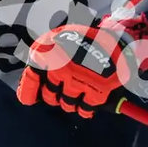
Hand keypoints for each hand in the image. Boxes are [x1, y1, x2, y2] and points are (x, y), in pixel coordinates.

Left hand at [15, 14, 147, 117]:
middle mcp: (61, 69)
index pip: (31, 79)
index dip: (28, 92)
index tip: (29, 100)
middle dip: (54, 96)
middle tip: (61, 92)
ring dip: (70, 103)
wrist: (119, 38)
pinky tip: (87, 106)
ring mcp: (79, 81)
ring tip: (77, 96)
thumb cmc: (87, 38)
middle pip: (50, 95)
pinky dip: (85, 110)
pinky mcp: (97, 91)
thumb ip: (47, 53)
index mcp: (51, 53)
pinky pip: (85, 109)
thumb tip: (34, 77)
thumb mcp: (62, 37)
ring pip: (67, 104)